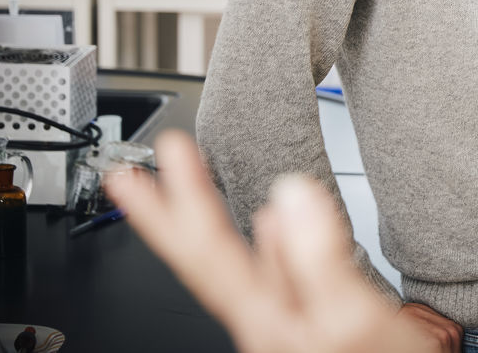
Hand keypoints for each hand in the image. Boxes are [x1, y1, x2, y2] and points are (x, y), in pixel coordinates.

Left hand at [106, 131, 461, 352]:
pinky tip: (269, 231)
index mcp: (266, 318)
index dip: (184, 197)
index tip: (168, 151)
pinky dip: (263, 244)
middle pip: (202, 262)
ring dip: (208, 225)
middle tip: (125, 180)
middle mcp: (265, 322)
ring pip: (237, 266)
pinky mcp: (309, 324)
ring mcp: (285, 324)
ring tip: (190, 192)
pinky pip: (272, 276)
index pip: (208, 250)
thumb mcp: (352, 319)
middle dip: (163, 216)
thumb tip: (287, 195)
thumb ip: (318, 258)